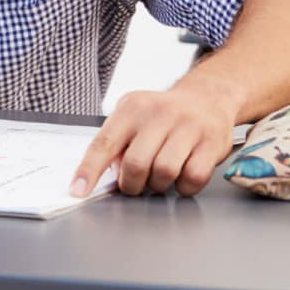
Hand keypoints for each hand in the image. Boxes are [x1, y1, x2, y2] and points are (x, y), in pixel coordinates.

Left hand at [71, 88, 235, 197]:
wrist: (206, 98)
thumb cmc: (162, 116)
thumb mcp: (133, 117)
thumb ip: (116, 143)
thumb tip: (100, 176)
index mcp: (132, 107)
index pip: (104, 143)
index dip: (89, 170)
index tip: (78, 191)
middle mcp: (159, 113)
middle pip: (135, 164)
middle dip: (131, 184)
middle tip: (135, 184)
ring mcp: (187, 126)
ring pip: (164, 172)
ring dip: (158, 185)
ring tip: (159, 178)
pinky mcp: (210, 142)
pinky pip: (192, 178)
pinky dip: (183, 188)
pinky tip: (181, 178)